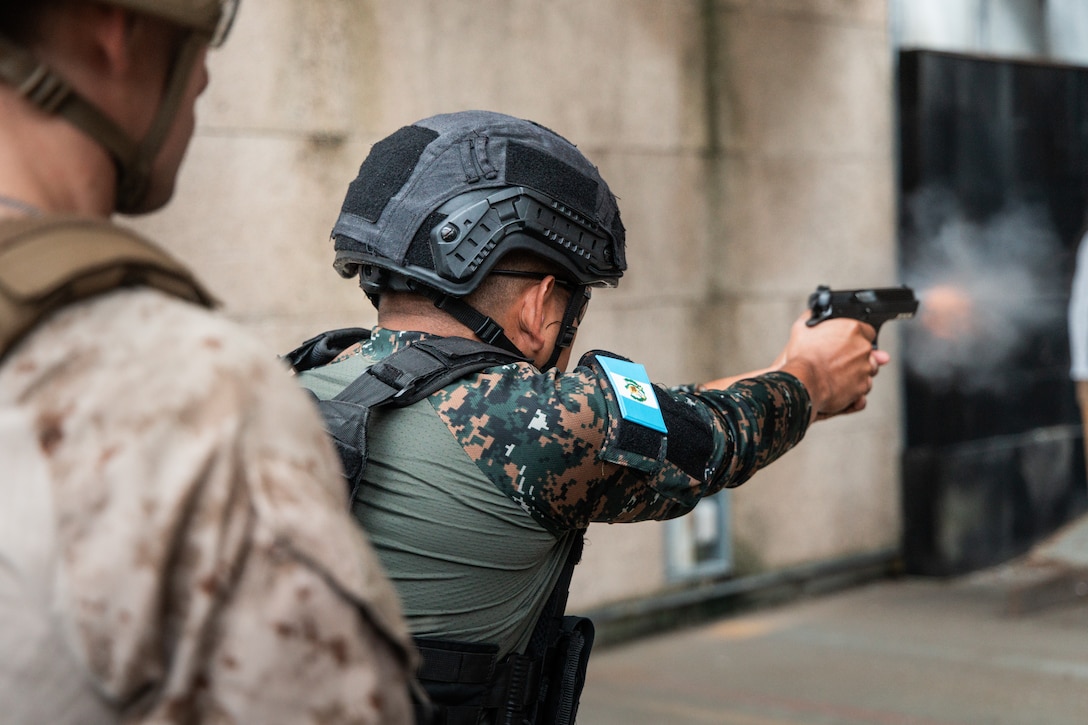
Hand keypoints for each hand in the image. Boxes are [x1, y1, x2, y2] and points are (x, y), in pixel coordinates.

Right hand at [776, 313, 890, 420]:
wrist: (803, 383)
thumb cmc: (802, 358)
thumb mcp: (801, 329)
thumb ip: (811, 318)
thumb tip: (812, 313)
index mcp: (852, 330)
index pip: (867, 331)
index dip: (857, 337)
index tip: (848, 343)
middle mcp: (862, 348)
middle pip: (869, 351)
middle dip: (858, 355)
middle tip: (841, 360)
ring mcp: (865, 368)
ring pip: (869, 369)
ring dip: (859, 371)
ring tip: (841, 374)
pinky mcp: (863, 386)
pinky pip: (865, 386)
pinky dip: (856, 386)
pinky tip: (842, 384)